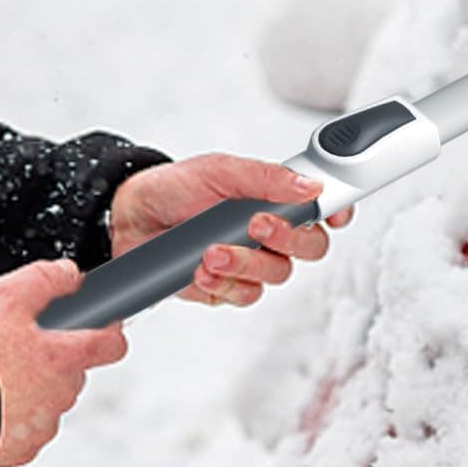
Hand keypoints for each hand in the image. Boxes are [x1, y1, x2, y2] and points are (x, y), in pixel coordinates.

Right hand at [0, 259, 127, 466]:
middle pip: (74, 372)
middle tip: (17, 346)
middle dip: (53, 359)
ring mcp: (41, 426)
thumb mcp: (7, 294)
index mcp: (65, 358)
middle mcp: (61, 396)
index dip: (106, 331)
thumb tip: (70, 275)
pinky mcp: (18, 450)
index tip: (96, 325)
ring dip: (32, 389)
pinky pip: (26, 429)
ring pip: (49, 401)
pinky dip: (12, 417)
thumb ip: (48, 279)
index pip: (113, 344)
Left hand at [108, 153, 354, 309]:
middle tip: (257, 225)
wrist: (128, 219)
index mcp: (274, 197)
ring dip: (246, 263)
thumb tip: (310, 185)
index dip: (338, 211)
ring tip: (211, 251)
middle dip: (288, 239)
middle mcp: (270, 231)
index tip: (335, 214)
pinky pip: (245, 295)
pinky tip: (201, 269)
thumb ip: (265, 177)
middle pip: (311, 247)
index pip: (323, 208)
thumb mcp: (218, 171)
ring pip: (277, 275)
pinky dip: (224, 283)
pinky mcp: (227, 287)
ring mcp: (251, 261)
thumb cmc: (174, 188)